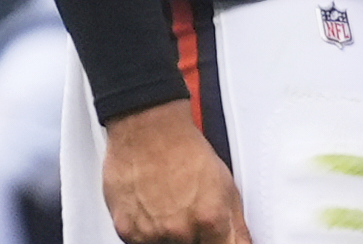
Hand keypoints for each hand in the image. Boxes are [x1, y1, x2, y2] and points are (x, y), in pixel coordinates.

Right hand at [100, 101, 250, 242]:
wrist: (148, 129)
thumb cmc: (185, 149)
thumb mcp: (225, 184)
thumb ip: (235, 225)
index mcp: (210, 220)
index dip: (217, 243)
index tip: (214, 237)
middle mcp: (180, 231)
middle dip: (194, 237)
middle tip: (188, 214)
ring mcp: (151, 234)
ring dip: (169, 236)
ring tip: (169, 208)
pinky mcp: (126, 231)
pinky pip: (141, 243)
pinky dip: (146, 231)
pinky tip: (151, 207)